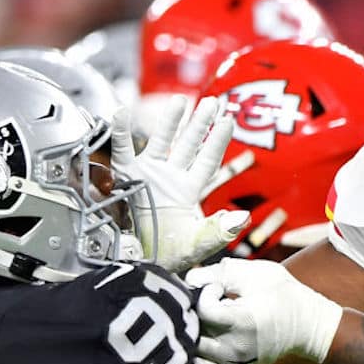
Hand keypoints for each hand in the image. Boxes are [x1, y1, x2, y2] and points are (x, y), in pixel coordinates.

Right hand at [110, 95, 249, 273]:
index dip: (218, 141)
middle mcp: (172, 178)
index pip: (208, 161)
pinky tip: (120, 113)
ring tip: (180, 101)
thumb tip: (243, 218)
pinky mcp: (128, 176)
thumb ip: (220, 231)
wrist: (143, 262)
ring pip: (162, 142)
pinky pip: (123, 151)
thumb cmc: (172, 255)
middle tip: (212, 101)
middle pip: (189, 145)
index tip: (229, 120)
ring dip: (170, 121)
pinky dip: (121, 133)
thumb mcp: (199, 244)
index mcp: (190, 191)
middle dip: (200, 124)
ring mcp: (150, 174)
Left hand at [184, 258, 342, 363]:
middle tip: (213, 300)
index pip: (203, 310)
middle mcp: (235, 347)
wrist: (308, 325)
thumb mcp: (256, 273)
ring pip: (194, 349)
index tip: (219, 288)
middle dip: (198, 309)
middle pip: (195, 329)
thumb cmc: (284, 295)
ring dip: (197, 329)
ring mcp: (233, 362)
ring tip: (212, 317)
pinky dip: (199, 350)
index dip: (206, 293)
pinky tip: (210, 333)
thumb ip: (220, 272)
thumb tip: (190, 278)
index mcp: (243, 322)